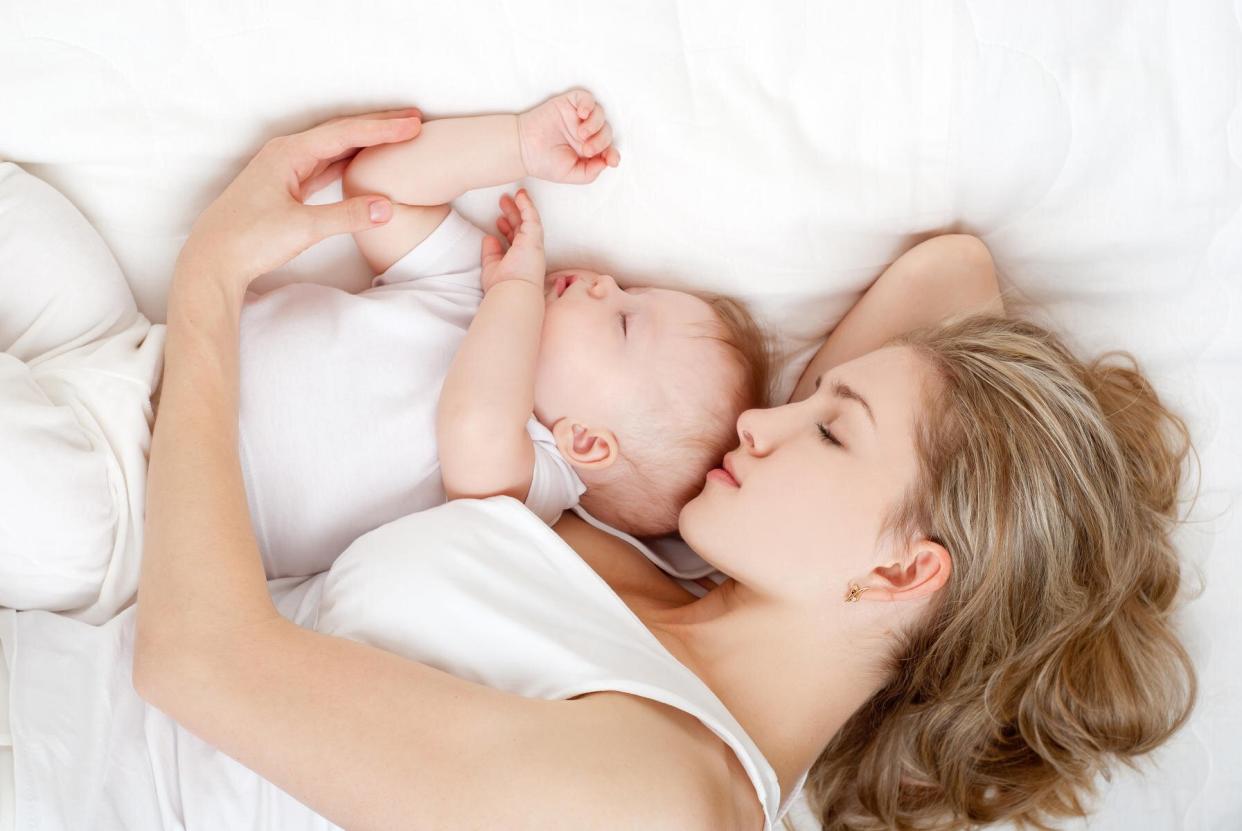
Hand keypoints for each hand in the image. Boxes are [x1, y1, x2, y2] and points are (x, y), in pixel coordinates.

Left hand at [176, 107, 424, 284]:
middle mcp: (286, 154)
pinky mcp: (286, 187)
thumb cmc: (249, 239)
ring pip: (334, 148)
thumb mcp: (303, 228)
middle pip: (341, 133)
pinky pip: (325, 165)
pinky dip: (349, 161)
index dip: (382, 129)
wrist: (212, 259)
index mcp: (288, 153)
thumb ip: (346, 216)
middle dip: (378, 126)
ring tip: (396, 136)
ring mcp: (285, 169)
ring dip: (365, 142)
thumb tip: (387, 207)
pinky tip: (363, 162)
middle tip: (414, 120)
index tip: (413, 125)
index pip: (345, 134)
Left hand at [481, 189, 544, 292]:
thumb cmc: (502, 285)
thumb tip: (489, 236)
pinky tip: (520, 195)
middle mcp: (528, 250)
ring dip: (519, 206)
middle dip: (512, 213)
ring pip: (527, 220)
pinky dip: (526, 205)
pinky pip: (531, 216)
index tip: (498, 220)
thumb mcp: (491, 265)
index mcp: (519, 258)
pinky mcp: (534, 238)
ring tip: (510, 195)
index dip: (507, 228)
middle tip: (503, 201)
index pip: (514, 239)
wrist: (512, 291)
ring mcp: (533, 243)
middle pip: (520, 227)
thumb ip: (491, 251)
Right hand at [516, 89, 619, 183]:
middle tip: (586, 150)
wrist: (523, 148)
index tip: (611, 160)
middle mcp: (586, 133)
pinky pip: (587, 98)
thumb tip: (607, 162)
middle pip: (606, 132)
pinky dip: (588, 105)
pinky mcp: (570, 104)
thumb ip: (590, 172)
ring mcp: (578, 117)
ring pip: (600, 114)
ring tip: (581, 134)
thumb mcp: (571, 174)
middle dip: (600, 142)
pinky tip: (582, 114)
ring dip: (595, 125)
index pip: (608, 149)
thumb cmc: (544, 162)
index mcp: (588, 150)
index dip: (613, 154)